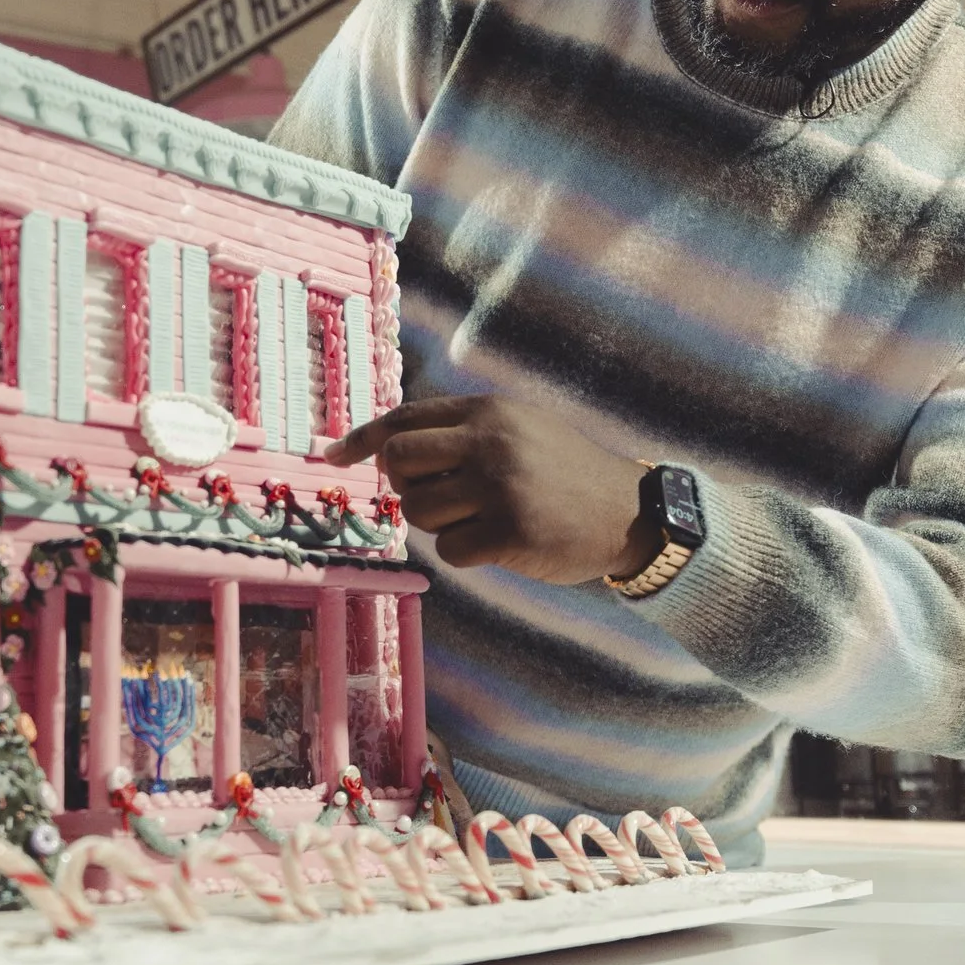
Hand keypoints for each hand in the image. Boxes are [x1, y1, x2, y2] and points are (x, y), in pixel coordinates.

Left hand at [326, 396, 657, 583]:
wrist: (630, 512)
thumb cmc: (564, 472)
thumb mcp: (518, 428)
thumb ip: (461, 431)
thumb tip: (386, 448)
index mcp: (488, 411)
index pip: (405, 420)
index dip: (364, 440)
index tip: (335, 456)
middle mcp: (489, 442)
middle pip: (400, 463)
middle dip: (408, 486)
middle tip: (442, 497)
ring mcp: (499, 487)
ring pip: (419, 511)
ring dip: (440, 524)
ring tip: (483, 518)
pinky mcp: (509, 532)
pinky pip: (449, 550)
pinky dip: (466, 552)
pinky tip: (500, 542)